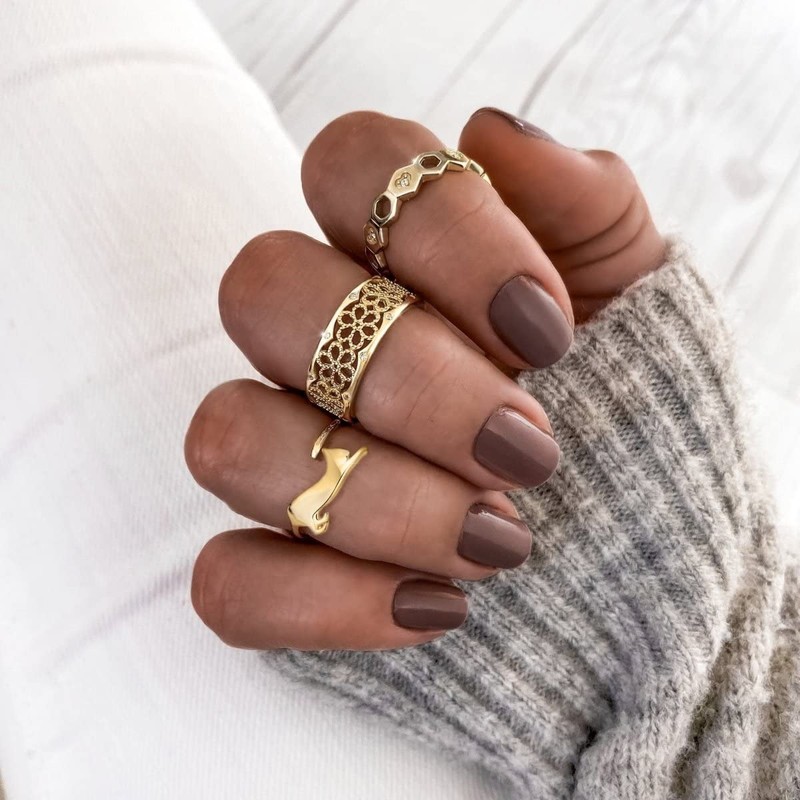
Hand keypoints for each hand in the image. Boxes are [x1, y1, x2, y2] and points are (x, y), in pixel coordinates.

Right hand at [184, 108, 663, 650]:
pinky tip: (438, 606)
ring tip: (499, 540)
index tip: (548, 330)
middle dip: (409, 380)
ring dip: (377, 500)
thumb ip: (584, 203)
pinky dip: (324, 604)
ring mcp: (286, 449)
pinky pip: (227, 581)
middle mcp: (317, 338)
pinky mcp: (281, 560)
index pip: (350, 164)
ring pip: (229, 441)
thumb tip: (493, 136)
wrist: (644, 533)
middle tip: (525, 445)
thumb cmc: (633, 400)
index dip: (445, 235)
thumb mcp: (638, 291)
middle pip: (264, 294)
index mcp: (390, 248)